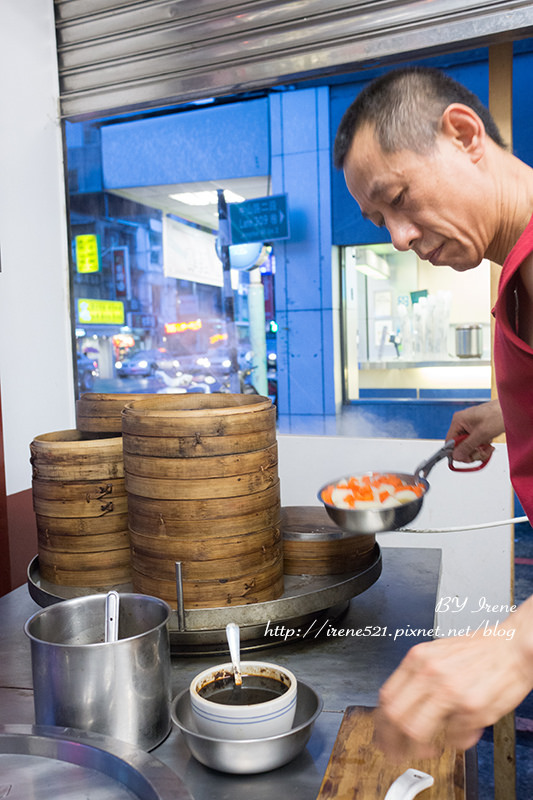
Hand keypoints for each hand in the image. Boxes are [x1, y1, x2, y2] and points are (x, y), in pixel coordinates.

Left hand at [375, 596, 532, 759]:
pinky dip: (455, 742)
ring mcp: (450, 691)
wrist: (514, 646)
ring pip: (416, 731)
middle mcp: (430, 673)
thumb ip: (418, 678)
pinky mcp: (472, 708)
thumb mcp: (438, 653)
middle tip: (397, 752)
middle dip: (392, 742)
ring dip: (418, 749)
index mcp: (419, 658)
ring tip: (428, 749)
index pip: (386, 696)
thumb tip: (402, 709)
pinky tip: (459, 733)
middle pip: (394, 716)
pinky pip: (453, 737)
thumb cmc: (480, 651)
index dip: (381, 723)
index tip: (383, 735)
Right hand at [445, 398, 503, 462]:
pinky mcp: (477, 430)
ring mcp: (470, 427)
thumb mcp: (482, 434)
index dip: (457, 452)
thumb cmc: (498, 414)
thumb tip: (456, 455)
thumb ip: (467, 446)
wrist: (511, 409)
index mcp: (458, 421)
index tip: (466, 458)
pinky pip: (475, 444)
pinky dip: (482, 447)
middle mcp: (462, 423)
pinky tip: (489, 445)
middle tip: (481, 453)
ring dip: (478, 451)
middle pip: (459, 446)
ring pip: (468, 446)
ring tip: (488, 448)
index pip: (450, 442)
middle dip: (471, 452)